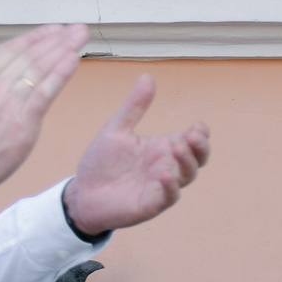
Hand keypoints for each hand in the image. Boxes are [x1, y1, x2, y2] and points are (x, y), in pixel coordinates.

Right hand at [0, 25, 87, 208]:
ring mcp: (6, 106)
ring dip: (63, 51)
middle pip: (29, 57)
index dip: (35, 37)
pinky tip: (74, 60)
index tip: (55, 29)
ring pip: (38, 71)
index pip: (10, 51)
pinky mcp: (22, 125)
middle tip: (78, 28)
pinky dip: (60, 74)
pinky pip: (44, 94)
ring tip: (80, 38)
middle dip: (56, 39)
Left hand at [61, 77, 209, 236]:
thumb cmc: (101, 164)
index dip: (200, 133)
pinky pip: (169, 196)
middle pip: (198, 157)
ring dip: (187, 162)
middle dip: (200, 146)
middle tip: (192, 135)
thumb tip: (148, 76)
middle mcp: (168, 166)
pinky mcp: (152, 204)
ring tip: (176, 147)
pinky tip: (164, 174)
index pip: (193, 139)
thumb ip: (134, 107)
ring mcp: (162, 186)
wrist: (81, 193)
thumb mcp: (116, 130)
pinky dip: (171, 186)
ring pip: (188, 175)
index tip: (196, 125)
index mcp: (162, 148)